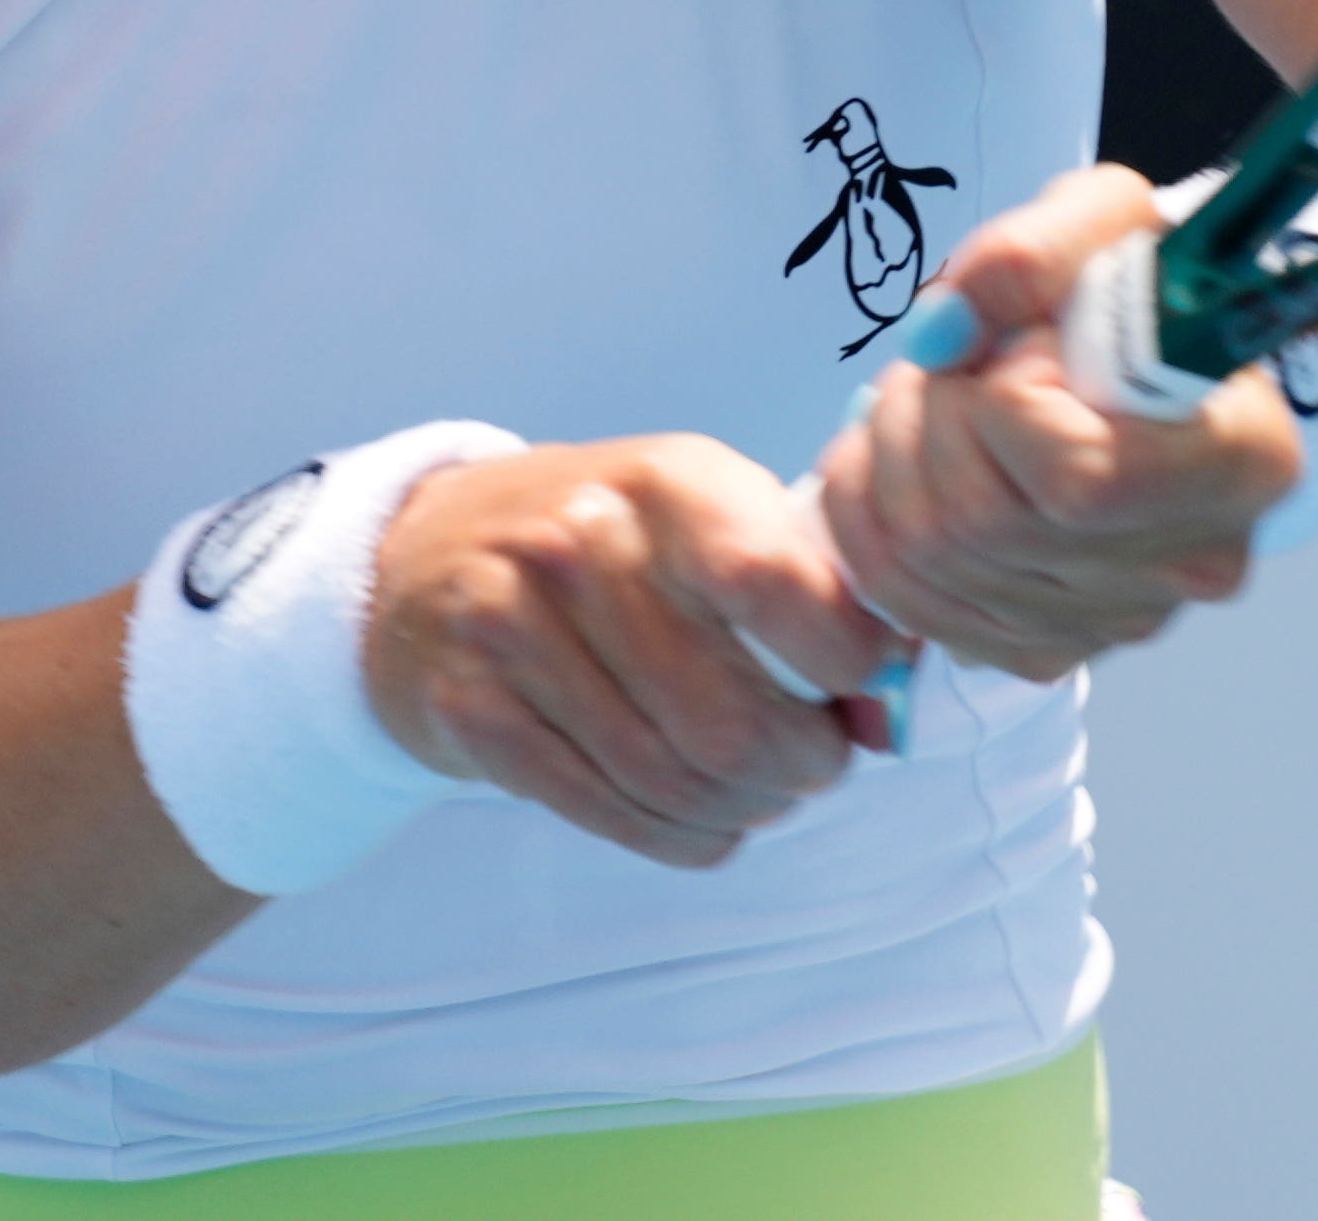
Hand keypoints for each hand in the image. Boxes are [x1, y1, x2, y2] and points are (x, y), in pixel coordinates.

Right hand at [361, 436, 907, 868]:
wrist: (429, 554)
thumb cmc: (612, 541)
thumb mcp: (709, 517)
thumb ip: (808, 588)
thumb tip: (889, 704)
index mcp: (668, 483)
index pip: (775, 586)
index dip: (843, 658)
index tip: (858, 679)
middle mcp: (583, 543)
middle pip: (731, 720)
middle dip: (800, 766)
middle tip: (814, 765)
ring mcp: (513, 626)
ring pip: (674, 780)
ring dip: (741, 808)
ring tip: (757, 793)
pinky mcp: (470, 708)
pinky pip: (608, 811)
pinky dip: (677, 835)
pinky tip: (697, 818)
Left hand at [816, 164, 1305, 681]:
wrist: (1159, 352)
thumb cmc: (1142, 287)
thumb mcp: (1110, 220)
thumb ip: (1031, 252)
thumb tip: (942, 332)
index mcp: (1241, 460)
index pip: (1077, 480)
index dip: (1006, 402)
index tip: (1022, 346)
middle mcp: (1191, 563)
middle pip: (984, 523)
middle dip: (925, 417)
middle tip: (948, 362)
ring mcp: (1117, 620)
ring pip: (929, 563)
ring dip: (887, 458)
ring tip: (926, 398)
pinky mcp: (1048, 647)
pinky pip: (908, 604)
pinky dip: (870, 523)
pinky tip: (899, 462)